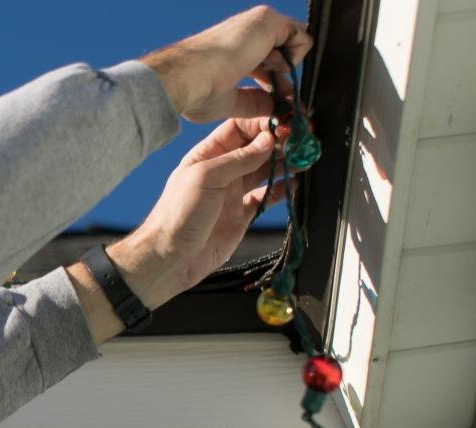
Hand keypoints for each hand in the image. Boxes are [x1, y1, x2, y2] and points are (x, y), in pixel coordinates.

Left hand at [105, 117, 292, 307]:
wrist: (171, 257)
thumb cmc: (178, 215)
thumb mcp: (206, 177)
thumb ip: (239, 159)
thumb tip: (268, 140)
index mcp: (207, 155)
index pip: (239, 128)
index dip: (263, 123)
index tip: (286, 121)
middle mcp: (222, 171)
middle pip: (256, 148)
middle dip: (279, 141)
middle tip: (302, 138)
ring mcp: (232, 193)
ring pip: (265, 170)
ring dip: (284, 162)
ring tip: (305, 157)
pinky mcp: (241, 215)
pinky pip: (266, 197)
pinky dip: (281, 189)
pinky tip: (294, 182)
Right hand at [142, 6, 312, 122]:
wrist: (190, 77)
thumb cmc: (197, 91)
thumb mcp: (230, 102)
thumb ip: (253, 102)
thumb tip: (272, 109)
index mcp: (233, 49)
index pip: (265, 61)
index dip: (274, 83)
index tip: (276, 103)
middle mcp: (246, 33)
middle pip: (282, 51)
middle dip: (285, 78)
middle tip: (283, 99)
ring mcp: (258, 23)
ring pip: (292, 43)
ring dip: (285, 68)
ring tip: (268, 80)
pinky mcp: (269, 20)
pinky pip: (302, 38)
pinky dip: (293, 60)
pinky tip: (270, 67)